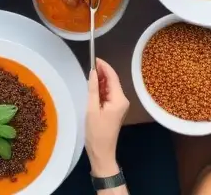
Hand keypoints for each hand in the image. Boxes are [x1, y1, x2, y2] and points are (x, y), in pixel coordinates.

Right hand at [85, 58, 128, 175]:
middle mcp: (122, 100)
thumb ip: (93, 89)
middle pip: (112, 81)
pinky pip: (108, 95)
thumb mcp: (91, 109)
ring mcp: (120, 105)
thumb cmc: (96, 132)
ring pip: (110, 87)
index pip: (112, 77)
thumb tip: (93, 72)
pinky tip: (92, 89)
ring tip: (88, 78)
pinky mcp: (115, 109)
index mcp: (119, 99)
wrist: (102, 152)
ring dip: (100, 82)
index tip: (94, 58)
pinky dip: (100, 90)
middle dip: (101, 73)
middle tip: (88, 68)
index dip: (104, 66)